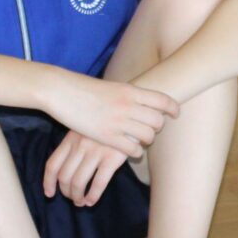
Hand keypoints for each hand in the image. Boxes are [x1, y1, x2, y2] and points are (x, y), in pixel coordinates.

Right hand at [41, 70, 177, 157]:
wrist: (62, 91)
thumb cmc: (84, 88)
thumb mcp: (112, 87)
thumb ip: (128, 95)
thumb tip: (140, 100)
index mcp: (131, 90)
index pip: (162, 100)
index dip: (173, 109)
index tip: (175, 114)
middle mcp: (128, 105)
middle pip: (158, 121)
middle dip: (158, 128)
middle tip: (152, 130)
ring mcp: (118, 121)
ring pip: (148, 136)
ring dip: (147, 140)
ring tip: (141, 141)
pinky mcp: (107, 136)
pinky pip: (132, 148)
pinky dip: (135, 151)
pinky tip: (131, 150)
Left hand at [43, 129, 129, 205]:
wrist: (131, 113)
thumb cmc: (108, 122)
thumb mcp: (87, 127)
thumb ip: (76, 142)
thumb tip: (68, 166)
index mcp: (71, 139)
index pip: (52, 164)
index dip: (48, 182)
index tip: (49, 194)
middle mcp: (80, 146)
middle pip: (64, 177)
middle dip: (66, 192)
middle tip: (72, 198)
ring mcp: (95, 152)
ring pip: (78, 183)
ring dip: (77, 197)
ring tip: (81, 202)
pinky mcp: (111, 158)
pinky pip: (98, 183)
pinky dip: (92, 196)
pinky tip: (92, 201)